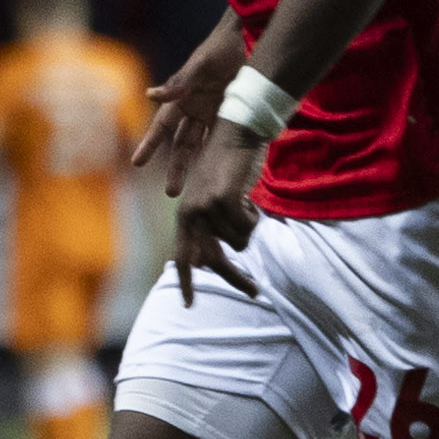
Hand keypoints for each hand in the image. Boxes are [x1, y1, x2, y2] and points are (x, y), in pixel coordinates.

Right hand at [134, 26, 244, 196]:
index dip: (150, 144)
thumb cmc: (219, 48)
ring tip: (196, 191)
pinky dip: (221, 154)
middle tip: (171, 192)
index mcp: (181, 98)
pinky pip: (223, 138)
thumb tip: (149, 95)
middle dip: (176, 167)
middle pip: (181, 144)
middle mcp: (194, 109)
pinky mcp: (232, 114)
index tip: (137, 163)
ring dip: (198, 166)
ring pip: (202, 146)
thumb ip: (179, 82)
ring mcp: (213, 114)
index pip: (162, 127)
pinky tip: (222, 172)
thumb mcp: (199, 65)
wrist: (246, 39)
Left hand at [162, 120, 270, 304]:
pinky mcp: (223, 200)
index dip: (187, 283)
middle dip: (235, 278)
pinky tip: (250, 198)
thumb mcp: (215, 201)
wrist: (236, 133)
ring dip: (249, 229)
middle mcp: (190, 214)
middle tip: (253, 292)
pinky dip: (255, 218)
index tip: (189, 306)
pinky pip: (248, 228)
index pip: (183, 257)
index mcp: (185, 216)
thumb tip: (210, 263)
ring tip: (246, 205)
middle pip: (213, 261)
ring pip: (239, 242)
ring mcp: (205, 208)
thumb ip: (211, 230)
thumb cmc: (230, 168)